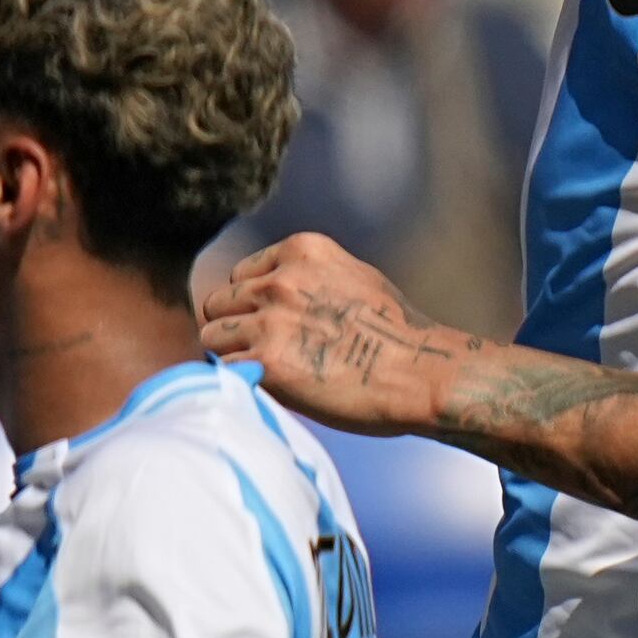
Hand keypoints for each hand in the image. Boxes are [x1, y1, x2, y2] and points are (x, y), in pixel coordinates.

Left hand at [195, 232, 474, 436]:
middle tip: (267, 352)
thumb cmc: (396, 335)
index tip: (277, 325)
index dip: (252, 304)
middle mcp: (280, 280)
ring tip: (269, 370)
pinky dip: (240, 380)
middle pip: (219, 303)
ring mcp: (270, 320)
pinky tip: (270, 387)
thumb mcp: (352, 278)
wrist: (424, 373)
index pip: (241, 275)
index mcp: (302, 251)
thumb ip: (306, 278)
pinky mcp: (266, 361)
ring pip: (213, 335)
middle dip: (236, 327)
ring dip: (233, 354)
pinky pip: (224, 368)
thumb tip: (266, 291)